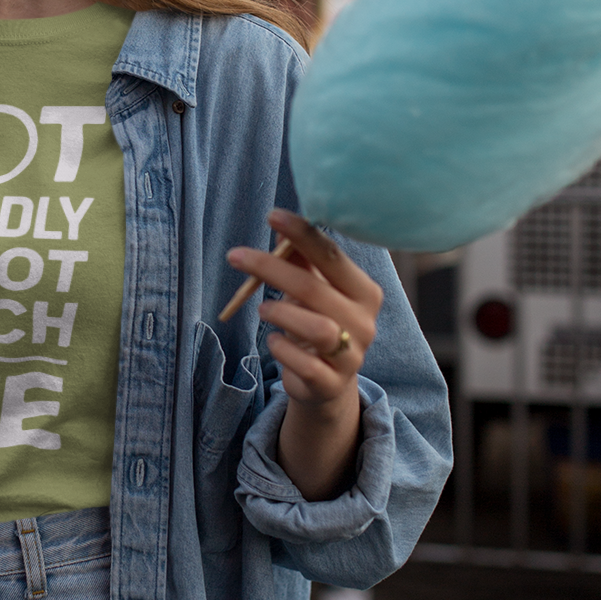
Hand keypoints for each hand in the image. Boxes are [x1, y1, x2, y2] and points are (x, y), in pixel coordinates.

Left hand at [228, 210, 381, 407]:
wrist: (325, 382)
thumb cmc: (316, 323)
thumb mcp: (312, 290)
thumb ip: (300, 261)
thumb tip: (280, 228)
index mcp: (363, 292)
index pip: (333, 256)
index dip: (303, 234)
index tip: (272, 215)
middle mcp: (364, 322)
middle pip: (315, 289)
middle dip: (271, 268)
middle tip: (236, 256)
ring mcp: (351, 356)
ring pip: (317, 328)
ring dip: (280, 312)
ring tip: (263, 309)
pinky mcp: (332, 384)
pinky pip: (304, 364)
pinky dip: (281, 348)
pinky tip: (274, 341)